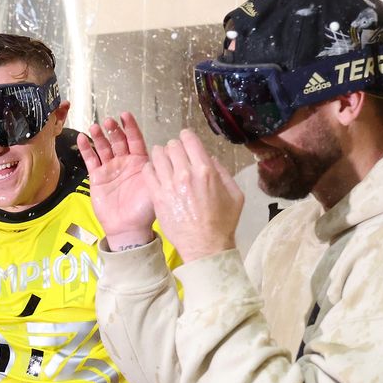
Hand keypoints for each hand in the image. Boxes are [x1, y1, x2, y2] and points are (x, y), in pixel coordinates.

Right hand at [78, 113, 156, 248]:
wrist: (128, 227)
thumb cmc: (144, 210)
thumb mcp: (156, 187)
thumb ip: (157, 169)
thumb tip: (162, 150)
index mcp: (141, 162)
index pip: (135, 139)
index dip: (130, 127)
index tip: (125, 115)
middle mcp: (125, 163)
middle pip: (118, 141)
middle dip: (113, 130)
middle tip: (109, 122)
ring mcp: (110, 169)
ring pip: (103, 147)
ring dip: (99, 136)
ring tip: (95, 128)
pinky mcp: (97, 177)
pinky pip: (90, 160)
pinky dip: (86, 149)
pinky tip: (83, 138)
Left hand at [142, 130, 243, 262]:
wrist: (205, 245)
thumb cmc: (223, 222)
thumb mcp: (235, 195)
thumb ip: (223, 172)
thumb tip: (210, 159)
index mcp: (206, 171)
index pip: (190, 140)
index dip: (187, 137)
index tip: (186, 140)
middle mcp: (186, 174)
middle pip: (172, 146)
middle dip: (174, 147)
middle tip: (175, 154)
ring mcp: (169, 185)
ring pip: (157, 155)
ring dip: (160, 155)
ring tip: (163, 161)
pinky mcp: (157, 196)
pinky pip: (147, 172)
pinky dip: (150, 168)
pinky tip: (155, 172)